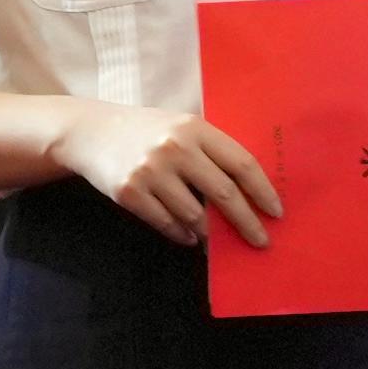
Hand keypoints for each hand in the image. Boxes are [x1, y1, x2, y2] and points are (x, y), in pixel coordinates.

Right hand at [57, 99, 286, 249]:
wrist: (91, 132)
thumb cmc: (147, 131)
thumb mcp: (181, 127)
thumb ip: (211, 152)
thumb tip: (249, 192)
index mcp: (195, 128)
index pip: (241, 163)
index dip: (262, 191)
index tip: (276, 212)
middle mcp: (175, 148)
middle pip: (224, 194)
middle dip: (247, 222)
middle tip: (261, 241)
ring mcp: (150, 171)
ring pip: (195, 216)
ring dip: (209, 232)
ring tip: (212, 236)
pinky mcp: (129, 193)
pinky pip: (166, 224)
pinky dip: (182, 235)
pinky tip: (188, 236)